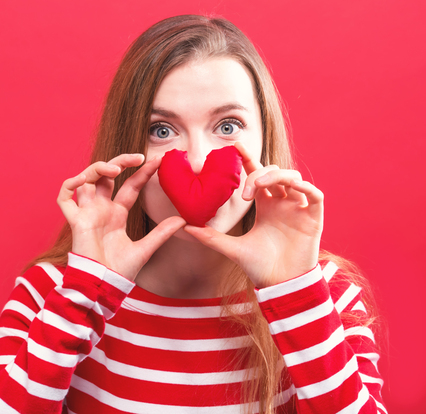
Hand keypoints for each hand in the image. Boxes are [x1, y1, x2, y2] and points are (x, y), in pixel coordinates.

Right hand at [57, 154, 185, 280]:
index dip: (142, 173)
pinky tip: (85, 179)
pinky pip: (64, 197)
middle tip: (139, 157)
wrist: (103, 287)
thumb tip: (183, 219)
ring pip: (86, 180)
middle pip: (107, 176)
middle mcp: (101, 210)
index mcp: (117, 214)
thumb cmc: (120, 271)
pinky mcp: (75, 221)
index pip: (130, 186)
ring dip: (98, 168)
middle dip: (121, 161)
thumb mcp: (145, 248)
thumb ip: (162, 233)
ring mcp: (87, 213)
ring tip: (115, 168)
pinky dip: (71, 184)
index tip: (157, 162)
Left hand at [184, 142, 323, 287]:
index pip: (257, 175)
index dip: (249, 159)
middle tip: (244, 192)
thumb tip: (184, 227)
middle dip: (259, 175)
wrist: (279, 285)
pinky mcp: (313, 218)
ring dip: (278, 176)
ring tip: (261, 187)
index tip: (235, 146)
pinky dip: (306, 187)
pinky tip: (293, 187)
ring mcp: (298, 209)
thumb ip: (211, 237)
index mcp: (265, 206)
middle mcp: (282, 203)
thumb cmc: (259, 266)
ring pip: (293, 178)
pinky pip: (315, 195)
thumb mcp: (232, 248)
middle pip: (274, 173)